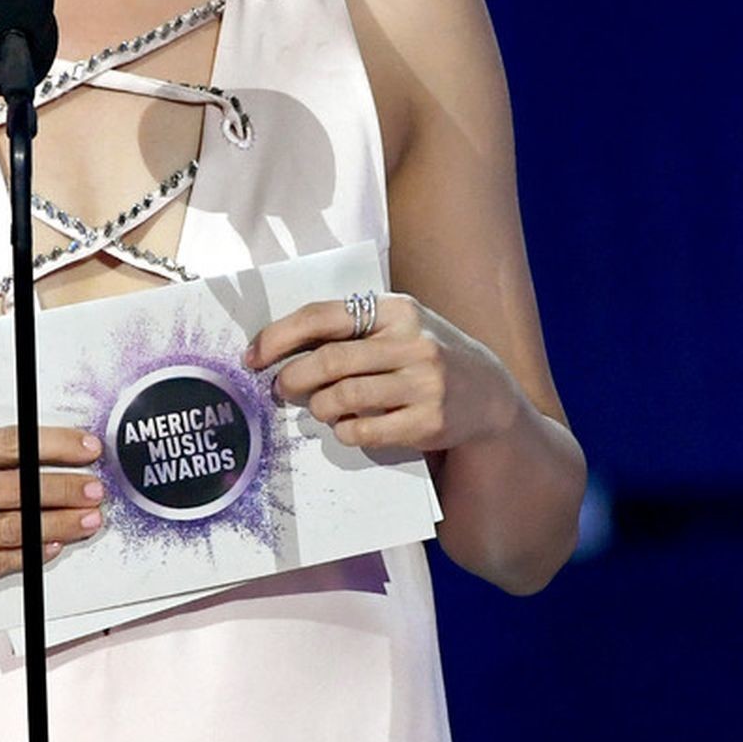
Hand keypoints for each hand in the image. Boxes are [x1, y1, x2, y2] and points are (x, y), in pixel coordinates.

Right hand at [0, 424, 107, 600]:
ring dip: (54, 525)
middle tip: (98, 490)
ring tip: (87, 521)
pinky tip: (51, 548)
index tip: (88, 448)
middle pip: (11, 487)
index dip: (52, 446)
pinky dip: (25, 556)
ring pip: (5, 528)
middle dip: (62, 488)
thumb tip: (40, 459)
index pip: (4, 444)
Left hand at [243, 291, 518, 453]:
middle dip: (292, 378)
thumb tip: (279, 348)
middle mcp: (412, 342)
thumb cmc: (424, 356)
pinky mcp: (428, 421)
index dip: (280, 336)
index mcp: (395, 309)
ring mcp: (424, 382)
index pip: (322, 316)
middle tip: (280, 389)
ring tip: (319, 409)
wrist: (488, 394)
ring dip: (318, 407)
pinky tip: (346, 427)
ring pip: (342, 398)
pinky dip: (344, 432)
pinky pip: (363, 430)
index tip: (254, 356)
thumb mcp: (396, 328)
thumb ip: (349, 331)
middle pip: (328, 361)